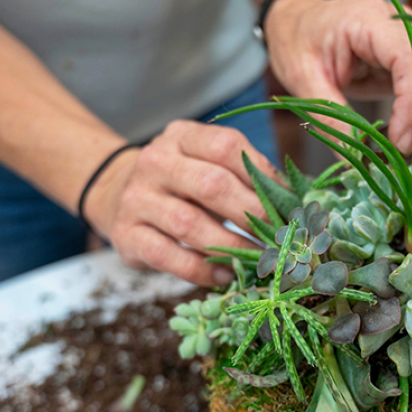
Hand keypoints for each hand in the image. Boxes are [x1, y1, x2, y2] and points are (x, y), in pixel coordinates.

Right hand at [83, 121, 277, 285]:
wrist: (118, 196)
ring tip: (260, 259)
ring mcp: (137, 198)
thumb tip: (293, 200)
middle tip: (280, 235)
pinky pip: (168, 256)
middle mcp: (155, 162)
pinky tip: (224, 275)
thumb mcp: (207, 165)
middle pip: (211, 185)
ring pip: (189, 224)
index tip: (287, 201)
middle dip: (253, 214)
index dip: (261, 175)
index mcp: (181, 136)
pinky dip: (200, 270)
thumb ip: (244, 175)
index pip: (226, 146)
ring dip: (231, 246)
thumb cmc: (182, 184)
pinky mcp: (127, 234)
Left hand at [265, 0, 411, 153]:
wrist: (299, 23)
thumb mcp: (303, 81)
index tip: (401, 141)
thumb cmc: (298, 41)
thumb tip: (353, 164)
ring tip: (410, 151)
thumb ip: (330, 119)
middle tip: (410, 154)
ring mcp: (411, 41)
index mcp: (369, 21)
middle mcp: (400, 26)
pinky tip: (410, 139)